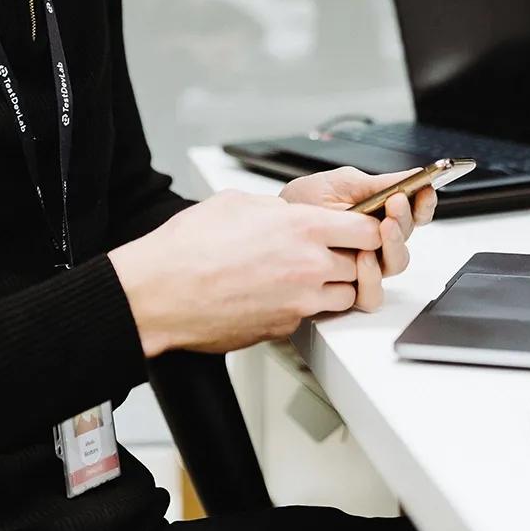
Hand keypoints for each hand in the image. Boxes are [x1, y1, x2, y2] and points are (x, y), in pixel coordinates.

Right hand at [108, 190, 381, 357]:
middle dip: (353, 258)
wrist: (160, 293)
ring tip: (306, 275)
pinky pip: (311, 315)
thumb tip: (292, 212)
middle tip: (332, 252)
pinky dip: (304, 306)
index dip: (368, 229)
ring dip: (334, 285)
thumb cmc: (188, 248)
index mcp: (303, 228)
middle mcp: (309, 266)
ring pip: (345, 295)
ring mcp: (300, 301)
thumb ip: (279, 209)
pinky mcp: (285, 326)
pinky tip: (278, 294)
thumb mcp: (238, 204)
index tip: (360, 229)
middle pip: (363, 266)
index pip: (369, 231)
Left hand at [281, 167, 437, 308]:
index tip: (425, 190)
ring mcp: (365, 267)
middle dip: (405, 219)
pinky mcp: (350, 290)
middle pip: (408, 238)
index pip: (414, 214)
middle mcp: (377, 243)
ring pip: (396, 265)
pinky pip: (372, 293)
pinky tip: (363, 257)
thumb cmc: (302, 204)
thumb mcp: (341, 184)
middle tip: (396, 203)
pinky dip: (372, 277)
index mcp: (379, 216)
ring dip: (394, 244)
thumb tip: (416, 174)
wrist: (272, 226)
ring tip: (382, 228)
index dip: (424, 204)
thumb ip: (379, 183)